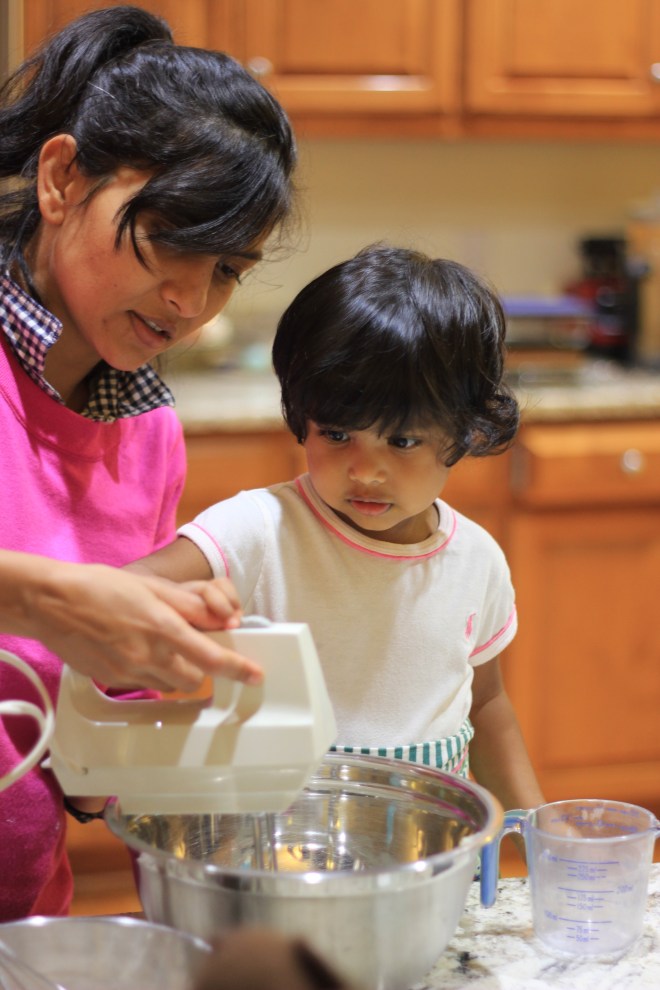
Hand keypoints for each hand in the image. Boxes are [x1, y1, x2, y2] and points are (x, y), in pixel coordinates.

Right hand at [4, 554, 262, 690]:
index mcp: (162, 627)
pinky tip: (137, 653)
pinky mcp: (111, 680)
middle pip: (193, 679)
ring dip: (176, 674)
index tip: (254, 674)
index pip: (211, 657)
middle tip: (196, 653)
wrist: (52, 602)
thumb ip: (189, 605)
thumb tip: (221, 619)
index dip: (238, 668)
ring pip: (168, 685)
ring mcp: (128, 671)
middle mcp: (148, 654)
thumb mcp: (152, 587)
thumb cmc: (101, 587)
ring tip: (163, 650)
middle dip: (201, 670)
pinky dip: (150, 674)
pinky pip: (143, 685)